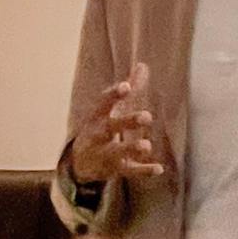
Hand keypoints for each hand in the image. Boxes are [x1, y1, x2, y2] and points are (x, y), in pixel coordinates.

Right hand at [70, 62, 163, 182]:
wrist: (78, 163)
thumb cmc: (99, 129)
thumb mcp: (108, 110)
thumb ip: (129, 88)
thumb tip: (143, 66)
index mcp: (96, 118)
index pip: (103, 104)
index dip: (113, 95)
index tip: (126, 86)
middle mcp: (98, 136)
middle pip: (109, 128)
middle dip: (127, 122)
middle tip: (147, 116)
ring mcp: (105, 154)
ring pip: (117, 152)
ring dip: (131, 149)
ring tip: (146, 145)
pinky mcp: (115, 170)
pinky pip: (129, 172)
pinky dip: (143, 171)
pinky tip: (158, 169)